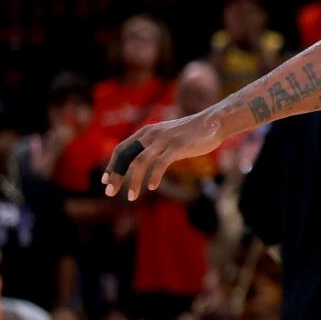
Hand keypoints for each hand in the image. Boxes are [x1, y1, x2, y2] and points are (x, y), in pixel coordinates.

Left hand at [103, 115, 224, 200]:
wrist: (214, 122)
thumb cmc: (193, 132)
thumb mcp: (168, 136)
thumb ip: (156, 145)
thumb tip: (148, 159)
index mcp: (146, 132)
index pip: (121, 150)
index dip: (112, 165)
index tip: (106, 181)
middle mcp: (150, 135)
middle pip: (125, 157)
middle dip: (116, 175)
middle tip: (110, 192)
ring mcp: (163, 141)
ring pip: (140, 162)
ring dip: (133, 181)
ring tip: (131, 197)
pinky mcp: (177, 147)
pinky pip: (160, 164)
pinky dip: (154, 177)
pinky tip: (152, 187)